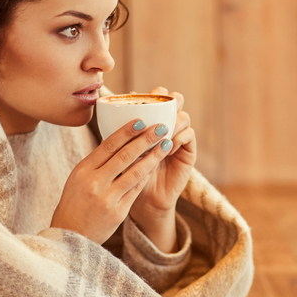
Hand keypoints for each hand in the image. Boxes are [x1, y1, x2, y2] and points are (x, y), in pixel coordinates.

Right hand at [51, 115, 175, 244]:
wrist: (70, 237)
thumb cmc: (75, 203)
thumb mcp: (78, 178)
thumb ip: (96, 161)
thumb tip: (115, 138)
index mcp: (83, 170)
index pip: (108, 146)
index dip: (126, 131)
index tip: (142, 120)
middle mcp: (95, 182)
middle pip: (124, 156)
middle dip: (145, 139)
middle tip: (162, 127)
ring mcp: (107, 198)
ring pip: (135, 172)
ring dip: (153, 156)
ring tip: (166, 144)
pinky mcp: (118, 212)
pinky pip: (136, 190)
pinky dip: (147, 175)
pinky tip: (157, 165)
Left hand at [129, 88, 196, 251]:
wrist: (143, 203)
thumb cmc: (127, 177)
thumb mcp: (120, 154)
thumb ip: (119, 134)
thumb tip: (108, 109)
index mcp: (152, 123)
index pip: (157, 98)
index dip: (153, 93)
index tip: (139, 95)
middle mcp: (168, 127)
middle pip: (175, 101)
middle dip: (168, 99)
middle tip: (158, 102)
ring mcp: (180, 139)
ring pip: (183, 117)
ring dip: (172, 120)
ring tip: (159, 131)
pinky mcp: (188, 153)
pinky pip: (189, 136)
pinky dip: (179, 136)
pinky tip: (167, 145)